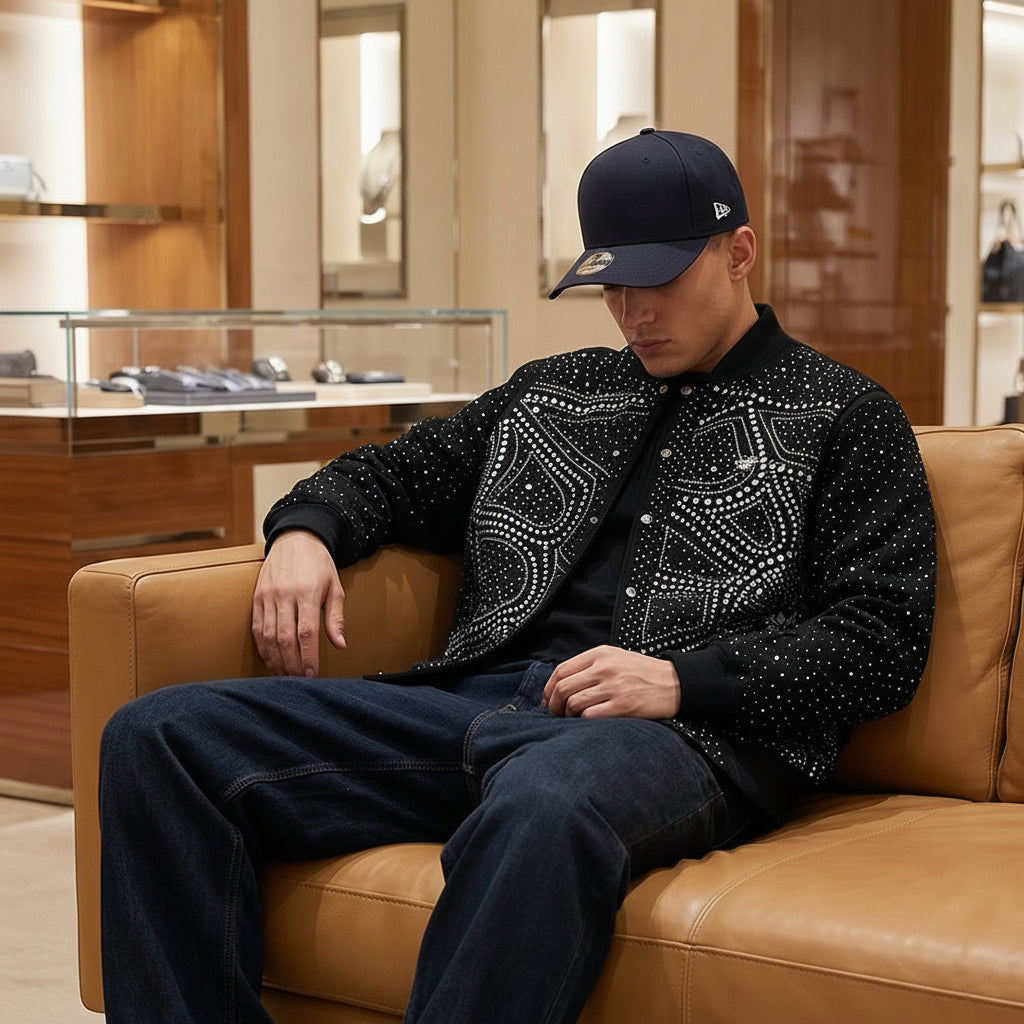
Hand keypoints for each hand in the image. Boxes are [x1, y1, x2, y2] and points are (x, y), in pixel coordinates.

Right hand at [251, 530, 346, 676]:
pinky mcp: (256, 598)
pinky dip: (262, 647)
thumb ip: (335, 618)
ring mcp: (267, 596)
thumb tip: (340, 644)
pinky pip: (256, 628)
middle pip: (284, 638)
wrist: (295, 539)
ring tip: (284, 674)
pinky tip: (270, 659)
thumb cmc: (319, 565)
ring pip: (267, 636)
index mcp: (307, 593)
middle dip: (291, 663)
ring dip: (275, 659)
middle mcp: (284, 595)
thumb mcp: (335, 588)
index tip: (311, 674)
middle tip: (298, 679)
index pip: (306, 633)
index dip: (307, 657)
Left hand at [541, 645, 680, 719]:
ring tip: (571, 720)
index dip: (548, 689)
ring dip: (567, 715)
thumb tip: (560, 686)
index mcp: (600, 654)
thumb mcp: (615, 658)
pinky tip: (587, 722)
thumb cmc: (642, 673)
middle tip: (555, 715)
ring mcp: (614, 687)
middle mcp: (605, 668)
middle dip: (553, 705)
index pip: (561, 670)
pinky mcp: (623, 706)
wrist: (675, 683)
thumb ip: (589, 666)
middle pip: (563, 688)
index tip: (547, 701)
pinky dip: (583, 721)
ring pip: (573, 703)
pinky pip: (590, 716)